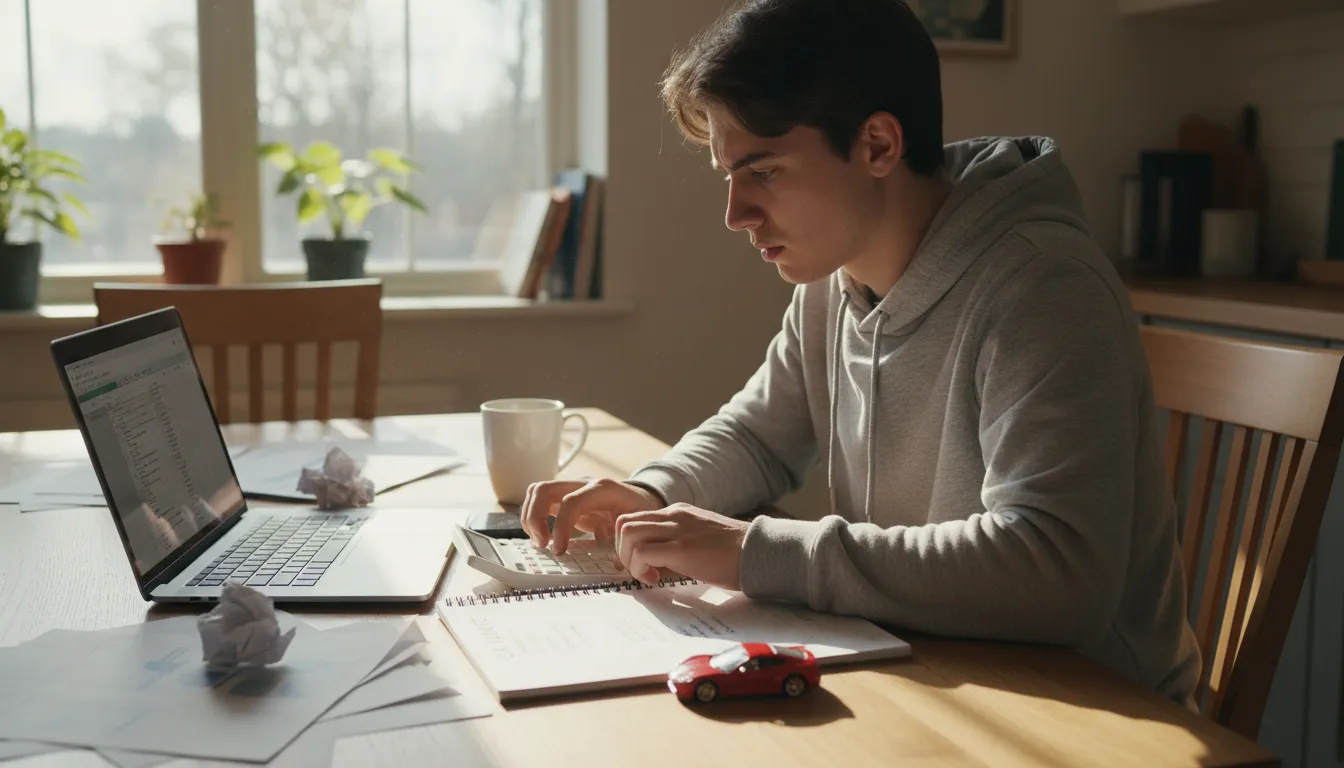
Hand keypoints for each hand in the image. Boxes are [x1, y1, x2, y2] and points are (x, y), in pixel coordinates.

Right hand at [520, 477, 662, 551]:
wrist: (642, 499)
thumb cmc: (640, 514)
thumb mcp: (637, 527)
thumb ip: (627, 543)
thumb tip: (616, 565)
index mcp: (603, 489)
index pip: (571, 502)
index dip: (561, 527)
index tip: (559, 551)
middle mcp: (583, 484)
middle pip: (545, 489)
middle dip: (535, 518)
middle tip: (542, 545)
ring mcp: (571, 488)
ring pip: (537, 491)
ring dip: (530, 517)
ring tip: (540, 542)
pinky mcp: (564, 497)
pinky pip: (539, 500)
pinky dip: (534, 518)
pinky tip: (542, 537)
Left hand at [615, 504, 749, 590]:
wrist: (759, 553)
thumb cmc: (734, 555)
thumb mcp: (699, 542)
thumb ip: (675, 547)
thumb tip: (652, 567)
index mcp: (678, 513)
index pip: (636, 519)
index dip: (630, 544)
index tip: (642, 564)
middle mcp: (673, 515)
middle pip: (624, 522)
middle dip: (622, 551)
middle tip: (639, 570)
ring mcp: (677, 529)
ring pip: (628, 533)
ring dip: (629, 559)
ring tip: (647, 575)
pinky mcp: (681, 548)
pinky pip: (642, 553)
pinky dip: (640, 569)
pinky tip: (656, 579)